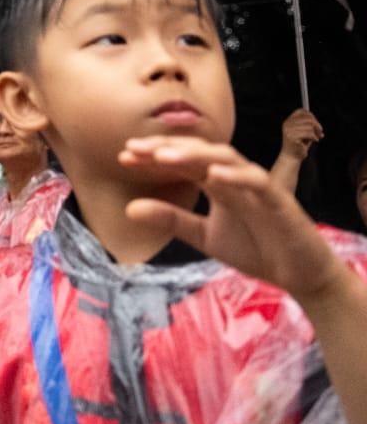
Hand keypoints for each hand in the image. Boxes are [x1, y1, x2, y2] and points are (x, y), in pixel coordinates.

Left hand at [121, 136, 348, 301]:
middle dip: (167, 148)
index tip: (124, 156)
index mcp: (216, 183)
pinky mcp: (279, 201)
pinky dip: (235, 176)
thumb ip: (171, 220)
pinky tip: (212, 175)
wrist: (299, 276)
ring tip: (163, 156)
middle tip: (134, 149)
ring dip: (195, 155)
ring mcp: (257, 186)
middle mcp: (234, 178)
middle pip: (198, 152)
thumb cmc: (254, 248)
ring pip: (226, 159)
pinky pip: (258, 182)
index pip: (181, 162)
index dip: (153, 156)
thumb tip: (129, 208)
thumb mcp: (203, 236)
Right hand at [278, 109, 322, 159]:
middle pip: (308, 118)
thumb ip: (308, 125)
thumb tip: (316, 122)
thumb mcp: (303, 132)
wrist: (292, 157)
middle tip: (320, 132)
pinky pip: (310, 133)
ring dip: (316, 132)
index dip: (311, 116)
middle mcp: (287, 124)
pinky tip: (314, 141)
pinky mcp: (293, 137)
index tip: (316, 125)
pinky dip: (315, 137)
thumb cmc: (299, 145)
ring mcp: (289, 130)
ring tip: (317, 138)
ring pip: (310, 126)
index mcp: (288, 121)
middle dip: (317, 125)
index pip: (301, 111)